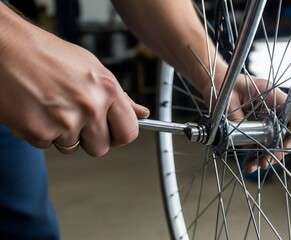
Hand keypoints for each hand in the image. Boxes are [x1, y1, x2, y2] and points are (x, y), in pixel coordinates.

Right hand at [0, 8, 148, 156]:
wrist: (7, 47)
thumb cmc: (48, 55)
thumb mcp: (92, 68)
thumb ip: (120, 96)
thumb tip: (141, 114)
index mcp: (107, 89)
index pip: (129, 132)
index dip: (119, 135)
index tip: (112, 132)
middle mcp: (90, 106)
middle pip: (101, 148)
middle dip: (89, 139)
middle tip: (75, 118)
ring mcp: (65, 121)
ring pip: (72, 147)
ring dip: (62, 134)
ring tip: (52, 106)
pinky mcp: (39, 131)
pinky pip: (46, 145)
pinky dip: (40, 132)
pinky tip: (36, 109)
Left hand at [219, 74, 290, 172]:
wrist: (217, 82)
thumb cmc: (224, 84)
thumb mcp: (228, 101)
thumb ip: (237, 120)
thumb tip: (245, 143)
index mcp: (272, 93)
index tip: (285, 145)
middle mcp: (275, 106)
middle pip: (290, 131)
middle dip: (280, 149)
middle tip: (266, 161)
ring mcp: (269, 118)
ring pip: (278, 141)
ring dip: (269, 156)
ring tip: (255, 166)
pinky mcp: (261, 127)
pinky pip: (265, 144)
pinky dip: (259, 155)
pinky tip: (250, 163)